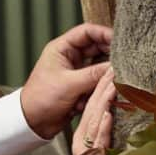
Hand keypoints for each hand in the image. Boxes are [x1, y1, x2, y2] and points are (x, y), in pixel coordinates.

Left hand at [20, 23, 112, 138]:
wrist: (32, 122)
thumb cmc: (41, 98)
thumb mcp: (70, 84)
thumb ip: (95, 74)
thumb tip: (117, 67)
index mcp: (62, 48)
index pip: (87, 32)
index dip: (105, 33)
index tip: (121, 42)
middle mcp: (70, 57)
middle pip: (97, 48)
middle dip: (108, 57)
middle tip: (123, 64)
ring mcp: (76, 71)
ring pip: (99, 67)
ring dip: (102, 77)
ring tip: (108, 84)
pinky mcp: (80, 86)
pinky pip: (96, 82)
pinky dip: (97, 89)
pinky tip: (88, 98)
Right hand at [71, 68, 115, 154]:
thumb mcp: (103, 153)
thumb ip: (106, 136)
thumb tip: (118, 117)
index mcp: (84, 136)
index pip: (93, 105)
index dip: (101, 86)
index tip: (111, 69)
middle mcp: (82, 140)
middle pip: (92, 108)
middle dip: (102, 86)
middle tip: (113, 66)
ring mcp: (86, 150)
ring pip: (94, 120)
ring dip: (104, 100)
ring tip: (112, 82)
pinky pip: (97, 141)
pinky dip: (102, 127)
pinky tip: (108, 114)